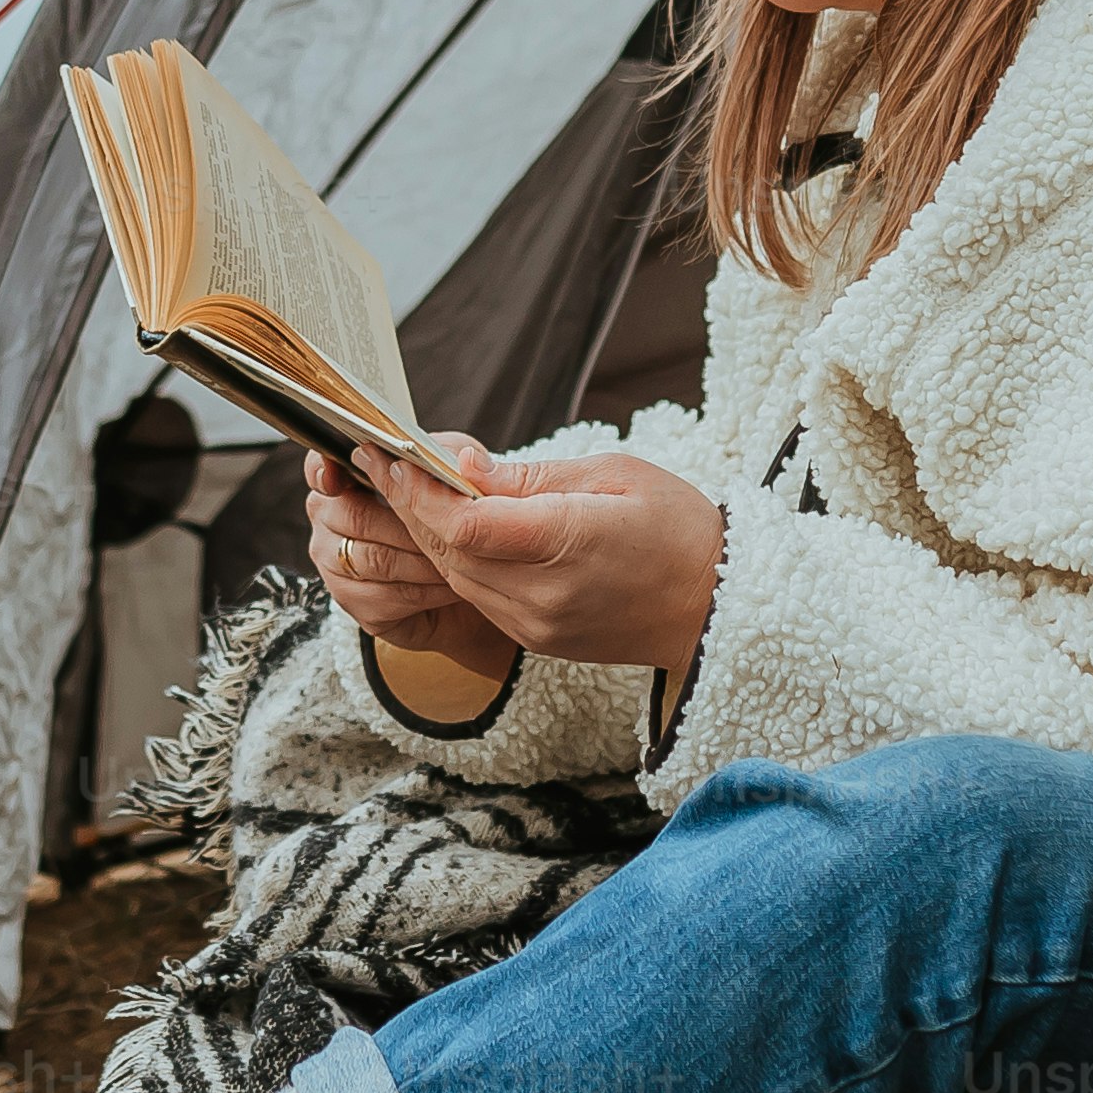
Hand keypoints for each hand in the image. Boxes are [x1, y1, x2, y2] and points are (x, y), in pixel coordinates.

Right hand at [303, 438, 518, 686]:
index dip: (324, 470)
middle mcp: (329, 519)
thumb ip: (446, 458)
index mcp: (345, 480)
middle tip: (450, 530)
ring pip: (375, 559)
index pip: (319, 468)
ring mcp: (333, 563)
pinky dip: (425, 591)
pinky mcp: (352, 601)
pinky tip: (449, 587)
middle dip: (411, 525)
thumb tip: (451, 458)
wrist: (467, 583)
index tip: (344, 475)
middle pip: (358, 517)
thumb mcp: (456, 478)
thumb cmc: (453, 521)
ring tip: (459, 561)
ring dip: (423, 561)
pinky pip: (386, 596)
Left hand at [340, 437, 724, 688]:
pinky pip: (479, 596)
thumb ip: (534, 476)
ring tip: (400, 485)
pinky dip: (455, 560)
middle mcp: (543, 597)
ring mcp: (537, 626)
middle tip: (376, 459)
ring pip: (454, 576)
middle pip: (447, 551)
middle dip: (407, 504)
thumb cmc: (678, 528)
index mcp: (568, 546)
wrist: (716, 609)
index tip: (391, 452)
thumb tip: (464, 467)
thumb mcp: (616, 476)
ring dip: (424, 533)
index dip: (418, 489)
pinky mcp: (536, 640)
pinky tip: (444, 526)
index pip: (463, 524)